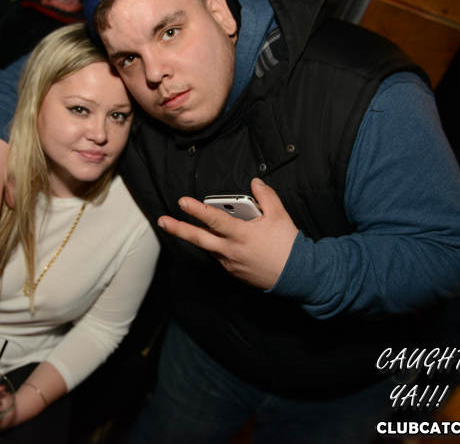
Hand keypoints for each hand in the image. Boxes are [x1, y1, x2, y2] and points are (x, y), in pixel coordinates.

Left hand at [157, 178, 298, 288]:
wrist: (297, 276)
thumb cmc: (288, 246)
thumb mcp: (280, 216)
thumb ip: (266, 196)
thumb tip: (255, 182)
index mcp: (241, 235)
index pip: (215, 219)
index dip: (197, 209)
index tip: (182, 202)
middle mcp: (231, 250)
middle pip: (199, 238)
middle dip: (178, 229)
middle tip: (162, 221)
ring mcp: (229, 263)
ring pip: (209, 246)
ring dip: (199, 236)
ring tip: (184, 224)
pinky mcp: (233, 272)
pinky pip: (219, 256)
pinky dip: (217, 246)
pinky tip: (222, 240)